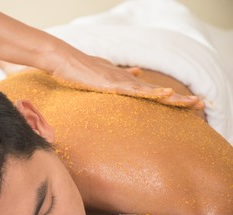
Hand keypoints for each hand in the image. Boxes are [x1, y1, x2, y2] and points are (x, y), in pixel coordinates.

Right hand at [50, 52, 203, 109]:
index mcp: (124, 80)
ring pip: (150, 91)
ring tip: (192, 102)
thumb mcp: (103, 71)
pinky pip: (133, 90)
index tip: (184, 103)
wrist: (64, 59)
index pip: (150, 90)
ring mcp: (119, 81)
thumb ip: (121, 73)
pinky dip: (151, 92)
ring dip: (172, 97)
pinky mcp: (110, 83)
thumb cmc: (80, 67)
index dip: (167, 97)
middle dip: (178, 99)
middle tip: (199, 104)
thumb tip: (137, 71)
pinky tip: (165, 93)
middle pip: (156, 91)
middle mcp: (126, 79)